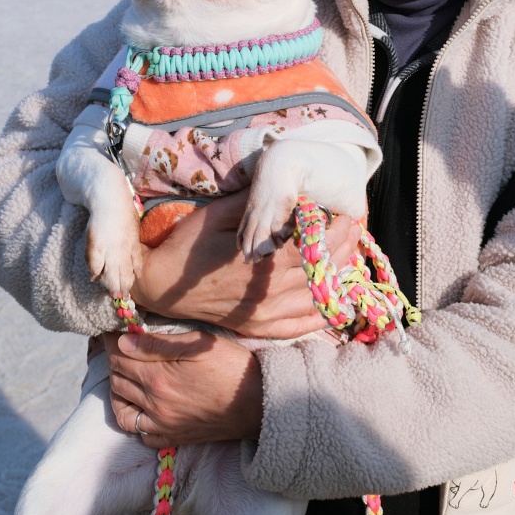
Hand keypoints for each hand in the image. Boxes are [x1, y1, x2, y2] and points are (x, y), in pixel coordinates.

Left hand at [104, 329, 262, 446]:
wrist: (259, 403)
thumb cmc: (231, 367)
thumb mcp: (197, 344)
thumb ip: (157, 344)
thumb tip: (123, 342)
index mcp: (158, 377)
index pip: (118, 357)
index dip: (112, 342)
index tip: (114, 332)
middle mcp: (155, 403)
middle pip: (116, 381)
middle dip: (115, 362)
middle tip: (123, 349)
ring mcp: (163, 424)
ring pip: (121, 409)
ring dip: (118, 391)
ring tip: (128, 376)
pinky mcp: (174, 438)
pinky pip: (141, 434)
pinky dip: (135, 420)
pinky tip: (142, 406)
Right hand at [129, 190, 360, 338]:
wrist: (160, 285)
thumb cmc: (187, 244)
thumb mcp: (217, 213)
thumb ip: (254, 203)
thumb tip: (283, 187)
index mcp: (266, 260)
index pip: (317, 245)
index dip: (337, 230)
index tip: (347, 214)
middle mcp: (272, 291)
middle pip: (323, 269)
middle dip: (344, 248)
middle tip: (354, 230)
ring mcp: (267, 313)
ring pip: (318, 296)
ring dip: (340, 276)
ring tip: (350, 258)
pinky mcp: (260, 326)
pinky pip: (302, 324)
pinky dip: (324, 313)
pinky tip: (336, 299)